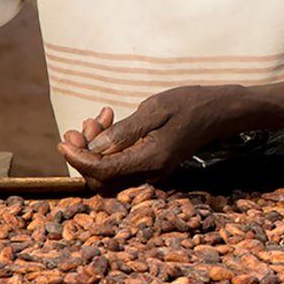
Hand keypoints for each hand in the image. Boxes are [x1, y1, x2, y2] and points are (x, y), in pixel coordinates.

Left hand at [58, 85, 250, 189]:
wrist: (220, 111)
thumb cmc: (190, 104)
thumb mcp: (155, 109)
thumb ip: (124, 131)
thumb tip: (94, 147)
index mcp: (151, 160)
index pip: (103, 171)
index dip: (78, 159)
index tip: (63, 142)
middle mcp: (150, 172)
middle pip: (102, 179)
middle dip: (84, 154)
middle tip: (78, 128)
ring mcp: (152, 171)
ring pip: (110, 172)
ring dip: (96, 149)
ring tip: (97, 119)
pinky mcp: (152, 164)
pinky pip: (122, 164)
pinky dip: (110, 147)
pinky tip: (110, 122)